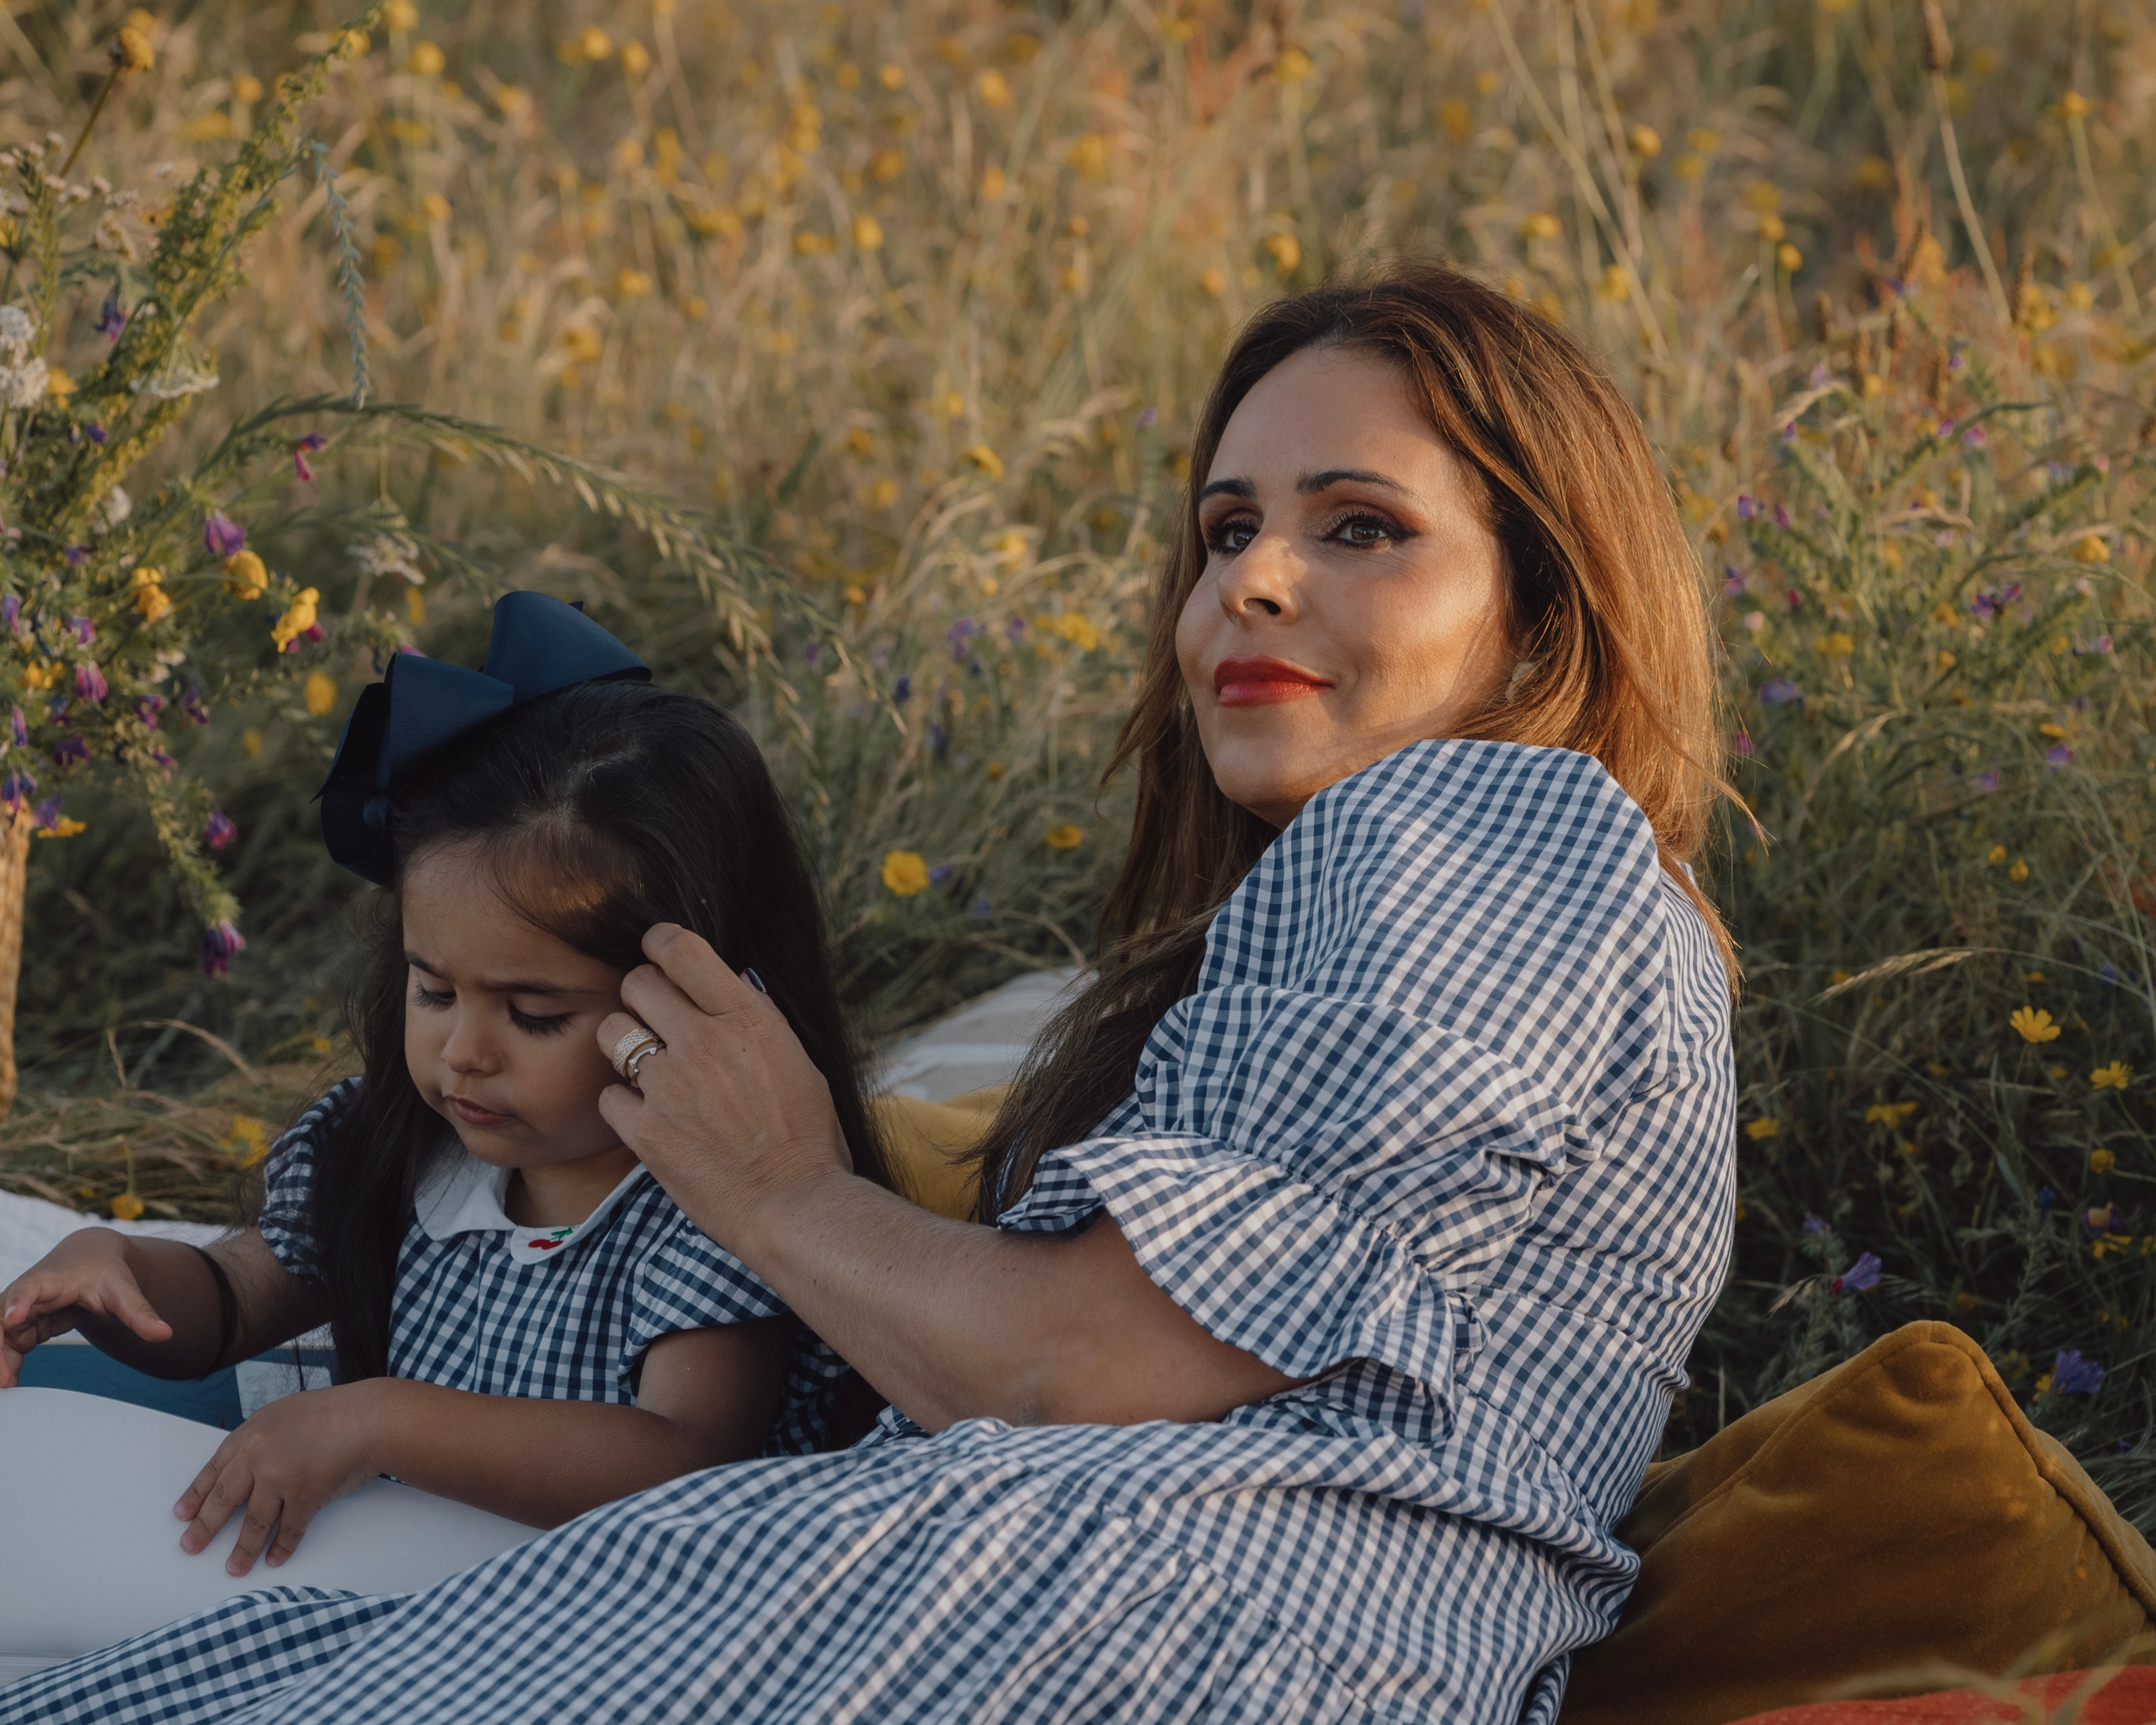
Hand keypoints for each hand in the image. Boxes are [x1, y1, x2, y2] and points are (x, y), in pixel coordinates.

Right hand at [0, 1227, 171, 1387]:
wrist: (90, 1257)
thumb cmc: (105, 1271)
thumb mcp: (124, 1289)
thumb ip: (140, 1312)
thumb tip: (166, 1334)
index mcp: (52, 1279)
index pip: (30, 1287)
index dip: (19, 1302)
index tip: (11, 1318)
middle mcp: (28, 1293)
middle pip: (3, 1319)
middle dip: (0, 1348)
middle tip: (4, 1380)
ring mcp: (21, 1310)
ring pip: (2, 1336)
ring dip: (1, 1361)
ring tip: (8, 1389)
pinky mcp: (22, 1325)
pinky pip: (10, 1346)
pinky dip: (8, 1363)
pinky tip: (12, 1383)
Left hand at [175, 1380, 385, 1574]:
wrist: (371, 1417)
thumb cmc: (337, 1411)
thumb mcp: (287, 1413)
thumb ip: (265, 1437)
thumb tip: (252, 1464)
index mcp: (251, 1432)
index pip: (214, 1468)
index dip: (197, 1494)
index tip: (183, 1513)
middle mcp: (259, 1455)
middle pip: (224, 1498)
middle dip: (204, 1527)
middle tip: (190, 1546)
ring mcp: (280, 1477)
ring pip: (254, 1522)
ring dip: (243, 1549)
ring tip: (234, 1568)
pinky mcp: (305, 1496)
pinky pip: (289, 1529)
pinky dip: (282, 1547)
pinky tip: (274, 1560)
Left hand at [595, 924, 852, 1254]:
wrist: (794, 1207)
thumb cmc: (808, 1138)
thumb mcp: (797, 1063)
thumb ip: (758, 1020)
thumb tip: (732, 983)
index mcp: (747, 1019)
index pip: (680, 949)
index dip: (659, 943)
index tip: (658, 954)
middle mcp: (704, 1042)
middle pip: (637, 984)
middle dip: (641, 997)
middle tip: (656, 1022)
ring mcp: (669, 1086)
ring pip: (612, 1033)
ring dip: (624, 1046)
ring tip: (647, 1070)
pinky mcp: (645, 1131)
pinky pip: (608, 1096)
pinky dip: (624, 1106)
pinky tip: (649, 1118)